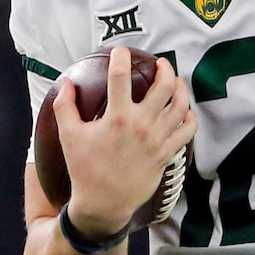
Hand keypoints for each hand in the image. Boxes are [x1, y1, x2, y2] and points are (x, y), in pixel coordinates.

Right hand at [59, 48, 196, 238]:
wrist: (104, 204)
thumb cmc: (85, 170)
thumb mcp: (69, 137)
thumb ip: (65, 107)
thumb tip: (66, 82)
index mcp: (116, 118)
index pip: (120, 77)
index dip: (121, 58)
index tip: (121, 51)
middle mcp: (141, 126)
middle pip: (163, 87)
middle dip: (164, 69)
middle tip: (161, 63)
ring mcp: (157, 140)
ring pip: (180, 106)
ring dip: (181, 88)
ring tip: (175, 81)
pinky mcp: (166, 154)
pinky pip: (187, 131)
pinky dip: (189, 117)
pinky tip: (185, 110)